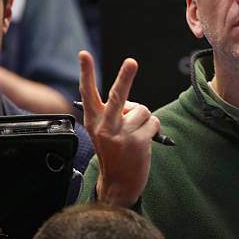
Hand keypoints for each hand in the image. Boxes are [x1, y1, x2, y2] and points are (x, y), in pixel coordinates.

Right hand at [78, 50, 159, 206]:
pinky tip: (145, 141)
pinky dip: (153, 129)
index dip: (86, 72)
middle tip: (131, 61)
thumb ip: (113, 114)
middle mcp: (104, 126)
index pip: (87, 92)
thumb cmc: (115, 153)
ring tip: (137, 135)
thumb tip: (132, 105)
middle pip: (117, 95)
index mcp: (92, 121)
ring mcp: (120, 135)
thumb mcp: (104, 132)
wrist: (119, 184)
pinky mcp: (137, 142)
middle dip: (125, 77)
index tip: (84, 54)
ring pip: (143, 110)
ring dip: (145, 120)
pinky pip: (153, 122)